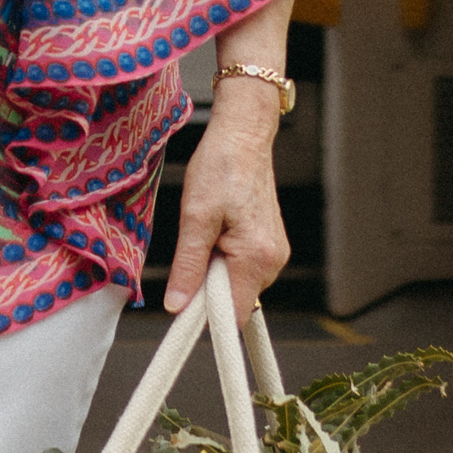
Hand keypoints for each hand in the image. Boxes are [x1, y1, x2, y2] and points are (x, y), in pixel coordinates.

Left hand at [164, 83, 290, 312]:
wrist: (243, 135)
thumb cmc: (221, 166)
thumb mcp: (194, 217)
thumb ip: (188, 266)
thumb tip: (177, 305)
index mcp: (256, 256)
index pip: (233, 314)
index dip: (206, 317)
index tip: (182, 307)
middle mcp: (273, 259)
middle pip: (235, 300)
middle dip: (208, 287)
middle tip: (195, 248)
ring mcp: (274, 252)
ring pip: (237, 284)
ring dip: (215, 270)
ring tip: (208, 231)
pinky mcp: (269, 244)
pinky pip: (243, 268)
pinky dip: (225, 258)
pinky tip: (218, 230)